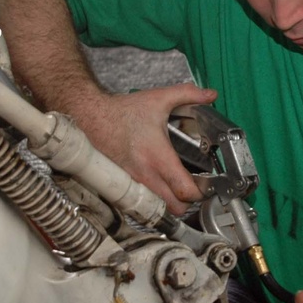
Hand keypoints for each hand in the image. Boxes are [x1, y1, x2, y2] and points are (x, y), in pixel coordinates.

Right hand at [68, 83, 217, 214]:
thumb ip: (188, 94)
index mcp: (158, 157)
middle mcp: (146, 175)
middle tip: (194, 186)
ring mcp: (134, 183)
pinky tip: (160, 184)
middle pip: (175, 208)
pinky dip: (155, 199)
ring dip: (172, 202)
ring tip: (178, 186)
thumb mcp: (159, 98)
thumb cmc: (123, 112)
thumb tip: (210, 94)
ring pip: (160, 208)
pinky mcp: (124, 184)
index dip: (201, 192)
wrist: (92, 117)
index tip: (206, 184)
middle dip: (189, 202)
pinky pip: (145, 201)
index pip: (185, 191)